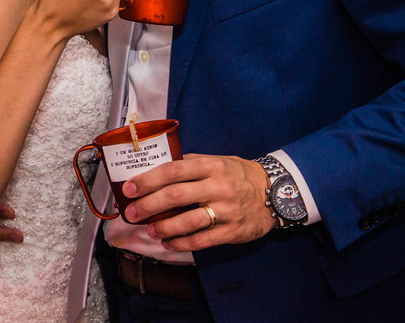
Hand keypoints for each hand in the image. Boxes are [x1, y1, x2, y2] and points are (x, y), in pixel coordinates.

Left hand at [121, 153, 273, 251]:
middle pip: (176, 196)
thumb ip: (189, 164)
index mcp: (210, 166)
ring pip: (188, 221)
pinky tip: (168, 243)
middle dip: (149, 205)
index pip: (173, 171)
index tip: (129, 188)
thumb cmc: (237, 174)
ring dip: (164, 227)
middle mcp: (217, 187)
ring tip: (149, 230)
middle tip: (132, 213)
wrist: (275, 193)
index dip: (148, 180)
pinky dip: (182, 243)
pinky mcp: (232, 231)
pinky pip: (202, 240)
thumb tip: (155, 169)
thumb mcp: (216, 161)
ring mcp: (226, 210)